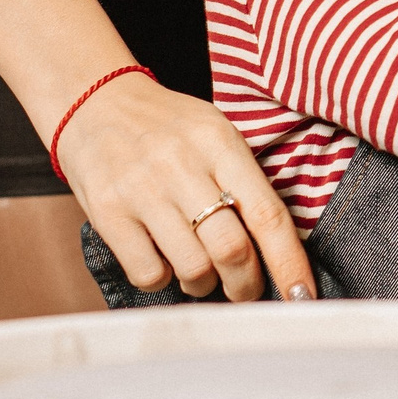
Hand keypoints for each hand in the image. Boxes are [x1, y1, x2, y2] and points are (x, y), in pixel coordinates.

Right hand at [52, 71, 314, 300]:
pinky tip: (163, 259)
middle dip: (245, 284)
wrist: (94, 102)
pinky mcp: (107, 212)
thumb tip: (281, 249)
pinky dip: (163, 280)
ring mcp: (142, 190)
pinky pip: (149, 273)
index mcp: (220, 142)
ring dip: (204, 285)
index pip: (268, 214)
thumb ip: (245, 181)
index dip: (289, 262)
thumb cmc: (167, 126)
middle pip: (232, 249)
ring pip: (193, 269)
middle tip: (245, 290)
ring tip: (199, 272)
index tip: (302, 296)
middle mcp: (182, 165)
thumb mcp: (214, 133)